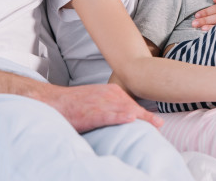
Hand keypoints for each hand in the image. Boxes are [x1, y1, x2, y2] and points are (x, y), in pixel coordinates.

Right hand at [42, 83, 162, 132]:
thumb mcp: (98, 98)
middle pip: (133, 106)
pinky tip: (130, 118)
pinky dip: (120, 116)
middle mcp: (109, 95)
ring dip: (141, 117)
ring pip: (125, 109)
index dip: (144, 114)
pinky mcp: (92, 112)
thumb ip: (112, 105)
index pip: (133, 103)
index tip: (156, 123)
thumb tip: (126, 116)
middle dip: (147, 117)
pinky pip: (109, 114)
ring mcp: (101, 103)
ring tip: (155, 124)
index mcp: (112, 91)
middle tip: (160, 126)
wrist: (55, 101)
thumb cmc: (76, 103)